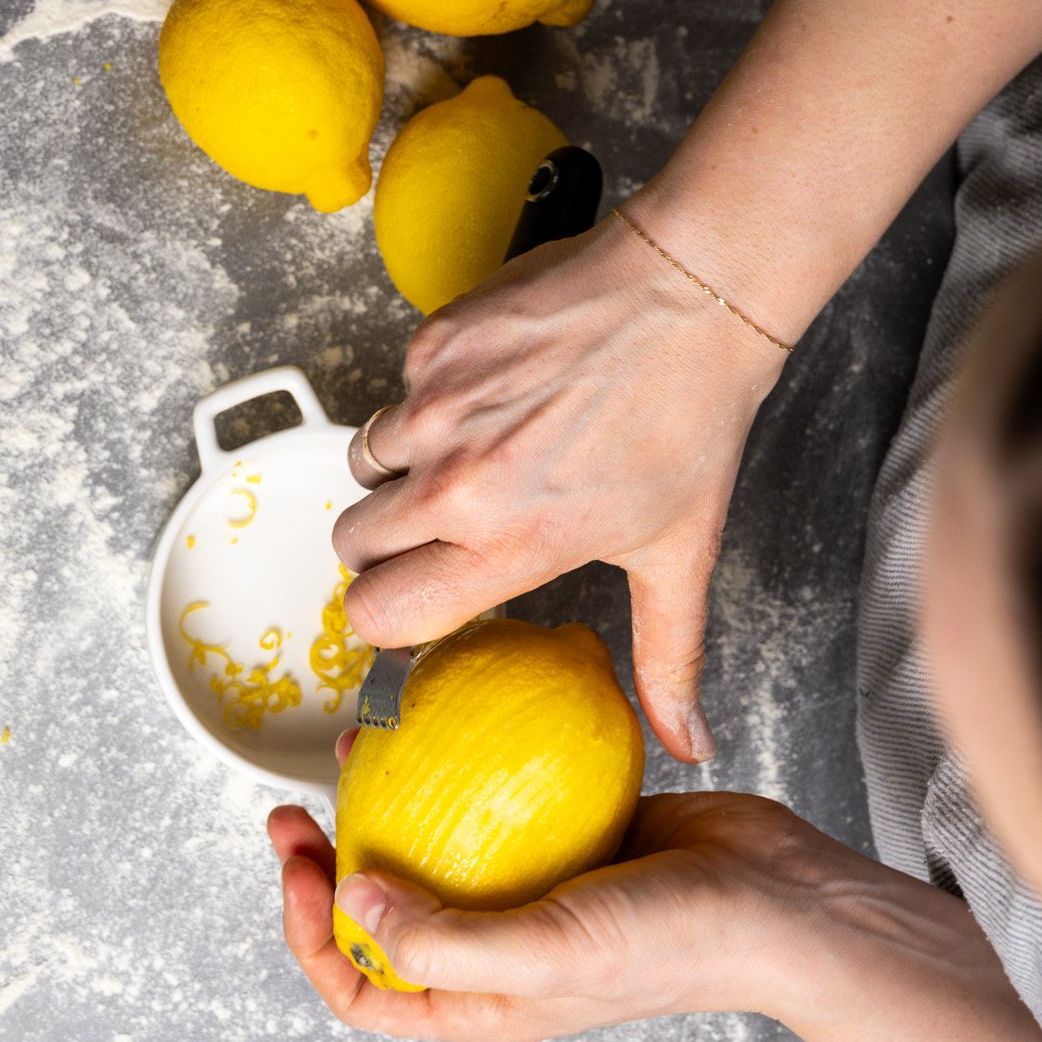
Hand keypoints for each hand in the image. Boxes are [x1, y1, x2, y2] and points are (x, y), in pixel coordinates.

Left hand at [266, 788, 813, 1041]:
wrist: (777, 899)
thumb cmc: (674, 945)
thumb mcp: (548, 953)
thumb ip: (442, 942)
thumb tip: (351, 898)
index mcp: (482, 999)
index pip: (364, 988)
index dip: (310, 937)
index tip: (299, 864)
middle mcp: (497, 946)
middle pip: (381, 913)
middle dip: (326, 865)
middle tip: (297, 808)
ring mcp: (530, 885)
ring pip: (430, 846)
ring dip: (384, 804)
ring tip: (359, 749)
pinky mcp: (563, 831)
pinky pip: (491, 794)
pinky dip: (456, 761)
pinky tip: (444, 717)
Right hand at [336, 210, 784, 759]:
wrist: (690, 297)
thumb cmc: (689, 421)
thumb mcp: (679, 553)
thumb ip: (667, 659)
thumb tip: (688, 744)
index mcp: (506, 542)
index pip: (378, 612)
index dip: (385, 616)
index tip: (411, 605)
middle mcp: (457, 480)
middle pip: (350, 542)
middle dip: (382, 546)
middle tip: (435, 530)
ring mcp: (437, 406)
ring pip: (364, 463)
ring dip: (399, 469)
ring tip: (471, 454)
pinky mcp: (433, 344)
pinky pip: (395, 390)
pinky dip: (427, 400)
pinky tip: (492, 393)